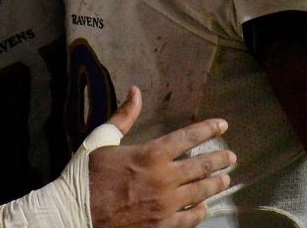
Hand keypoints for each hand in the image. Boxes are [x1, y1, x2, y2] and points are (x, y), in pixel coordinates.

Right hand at [89, 86, 233, 227]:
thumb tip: (136, 91)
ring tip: (225, 179)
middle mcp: (164, 178)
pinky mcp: (162, 226)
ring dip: (215, 184)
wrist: (75, 213)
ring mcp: (165, 205)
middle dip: (219, 159)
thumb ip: (124, 116)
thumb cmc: (87, 174)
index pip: (188, 137)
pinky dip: (200, 211)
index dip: (209, 129)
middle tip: (231, 157)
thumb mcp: (102, 138)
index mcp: (151, 154)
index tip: (223, 125)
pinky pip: (189, 218)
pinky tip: (204, 207)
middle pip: (201, 166)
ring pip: (200, 192)